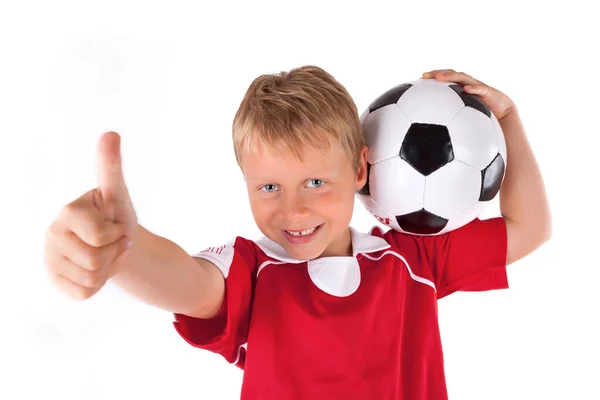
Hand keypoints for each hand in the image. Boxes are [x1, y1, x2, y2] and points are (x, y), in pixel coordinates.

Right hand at [44, 132, 138, 299]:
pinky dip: (99, 285)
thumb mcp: (118, 193)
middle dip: (114, 253)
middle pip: (96, 261)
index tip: (115, 225)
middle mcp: (52, 235)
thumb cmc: (116, 215)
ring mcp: (50, 259)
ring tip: (105, 254)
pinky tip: (96, 269)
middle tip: (112, 243)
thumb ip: (111, 167)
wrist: (114, 242)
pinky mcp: (54, 280)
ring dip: (109, 269)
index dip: (118, 235)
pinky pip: (84, 293)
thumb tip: (110, 133)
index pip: (101, 237)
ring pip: (92, 280)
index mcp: (67, 212)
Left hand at [422, 69, 515, 121]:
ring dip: (451, 77)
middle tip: (425, 75)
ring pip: (463, 78)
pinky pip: (481, 89)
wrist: (503, 114)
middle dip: (438, 73)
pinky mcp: (488, 92)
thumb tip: (434, 136)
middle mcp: (467, 85)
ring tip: (440, 77)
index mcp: (460, 90)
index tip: (420, 78)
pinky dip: (474, 88)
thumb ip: (450, 122)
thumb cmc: (482, 118)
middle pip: (451, 75)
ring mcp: (477, 87)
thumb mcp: (463, 119)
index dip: (433, 77)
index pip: (445, 80)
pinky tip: (466, 89)